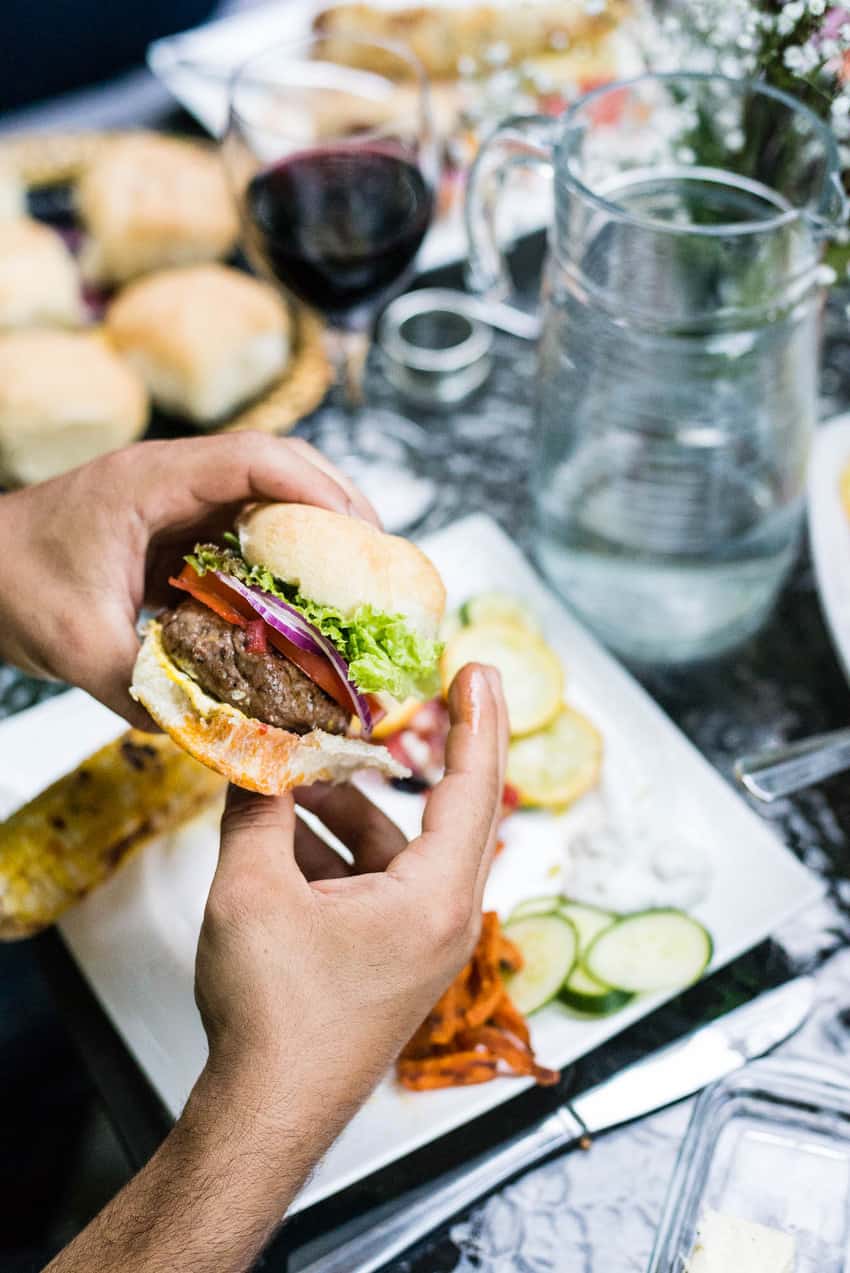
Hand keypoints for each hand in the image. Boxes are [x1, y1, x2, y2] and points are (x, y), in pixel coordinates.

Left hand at [0, 433, 375, 727]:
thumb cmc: (9, 585)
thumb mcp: (74, 645)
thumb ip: (142, 690)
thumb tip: (215, 734)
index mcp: (151, 483)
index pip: (255, 459)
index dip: (319, 490)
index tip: (364, 535)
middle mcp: (173, 481)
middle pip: (279, 466)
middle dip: (339, 506)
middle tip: (381, 562)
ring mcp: (177, 502)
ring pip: (268, 496)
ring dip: (317, 531)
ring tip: (360, 583)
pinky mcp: (176, 530)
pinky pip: (245, 532)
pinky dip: (284, 559)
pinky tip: (306, 604)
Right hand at [195, 664, 506, 1140]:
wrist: (264, 1115)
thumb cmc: (273, 1015)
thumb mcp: (253, 892)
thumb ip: (257, 810)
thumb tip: (251, 751)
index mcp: (434, 898)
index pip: (471, 787)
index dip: (475, 721)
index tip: (478, 670)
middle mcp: (443, 917)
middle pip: (453, 811)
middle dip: (431, 749)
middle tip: (423, 691)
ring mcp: (420, 942)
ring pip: (401, 848)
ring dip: (355, 806)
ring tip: (299, 767)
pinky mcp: (392, 959)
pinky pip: (378, 883)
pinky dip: (340, 850)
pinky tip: (285, 829)